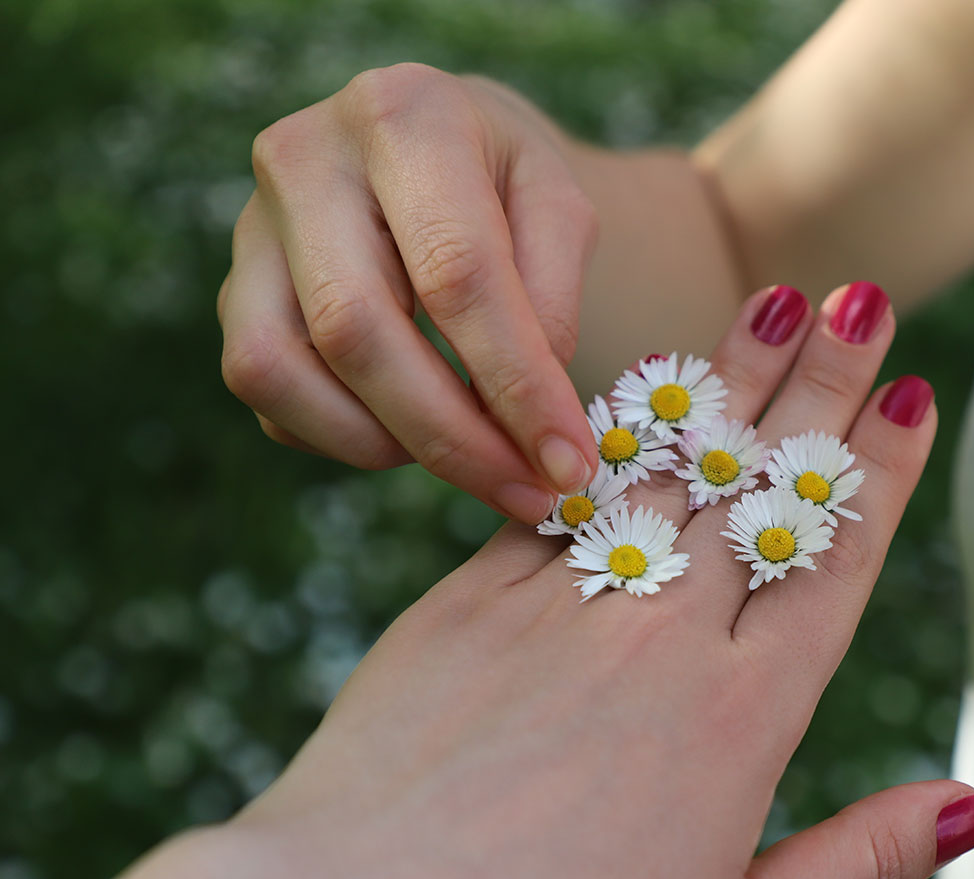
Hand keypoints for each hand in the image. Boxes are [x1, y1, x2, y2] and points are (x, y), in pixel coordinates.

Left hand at [79, 284, 973, 878]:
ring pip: (667, 468)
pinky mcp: (467, 602)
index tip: (910, 392)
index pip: (832, 560)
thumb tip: (969, 811)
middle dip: (820, 383)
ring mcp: (560, 608)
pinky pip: (558, 495)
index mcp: (741, 719)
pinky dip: (607, 436)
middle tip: (860, 298)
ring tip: (773, 303)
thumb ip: (856, 863)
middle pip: (759, 489)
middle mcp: (661, 640)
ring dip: (726, 380)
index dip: (879, 470)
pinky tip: (639, 390)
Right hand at [217, 64, 599, 522]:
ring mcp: (250, 228)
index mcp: (402, 116)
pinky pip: (268, 397)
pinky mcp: (232, 291)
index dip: (515, 382)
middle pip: (357, 329)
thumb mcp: (560, 206)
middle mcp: (303, 159)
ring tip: (475, 462)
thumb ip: (555, 295)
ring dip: (387, 446)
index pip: (455, 271)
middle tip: (529, 495)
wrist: (433, 150)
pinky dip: (344, 438)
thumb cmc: (504, 182)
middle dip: (452, 436)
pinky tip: (413, 433)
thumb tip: (526, 409)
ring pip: (283, 370)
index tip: (569, 462)